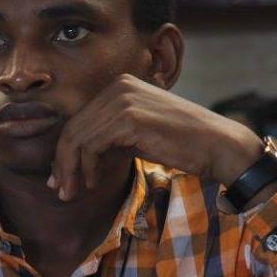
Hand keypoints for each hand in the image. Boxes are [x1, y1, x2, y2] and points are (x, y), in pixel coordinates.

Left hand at [48, 74, 262, 200]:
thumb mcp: (135, 136)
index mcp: (119, 85)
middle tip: (60, 190)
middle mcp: (118, 86)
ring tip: (73, 192)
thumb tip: (71, 161)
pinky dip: (87, 167)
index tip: (59, 178)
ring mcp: (123, 99)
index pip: (79, 119)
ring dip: (71, 170)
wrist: (217, 145)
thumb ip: (106, 140)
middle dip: (62, 163)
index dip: (64, 151)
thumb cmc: (180, 143)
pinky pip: (91, 145)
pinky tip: (94, 182)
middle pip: (73, 128)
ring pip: (77, 138)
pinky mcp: (128, 117)